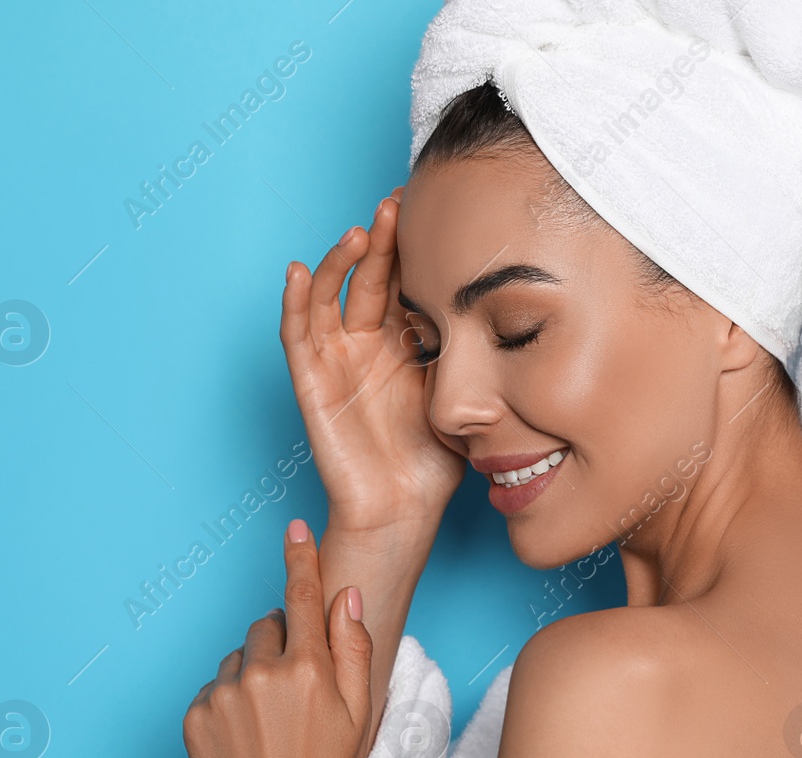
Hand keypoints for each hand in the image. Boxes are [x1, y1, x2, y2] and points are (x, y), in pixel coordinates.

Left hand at [183, 519, 373, 757]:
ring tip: (270, 722)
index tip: (294, 528)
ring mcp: (223, 696)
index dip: (300, 558)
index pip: (302, 596)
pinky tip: (246, 735)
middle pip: (267, 626)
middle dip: (281, 644)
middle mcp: (262, 674)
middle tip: (296, 690)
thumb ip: (355, 649)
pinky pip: (214, 687)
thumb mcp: (360, 713)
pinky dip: (228, 702)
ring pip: (239, 657)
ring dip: (253, 674)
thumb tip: (346, 596)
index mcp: (309, 670)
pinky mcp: (195, 717)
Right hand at [281, 189, 464, 533]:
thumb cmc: (434, 461)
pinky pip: (297, 335)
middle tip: (399, 203)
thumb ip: (469, 353)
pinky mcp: (311, 382)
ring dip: (341, 261)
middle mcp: (367, 344)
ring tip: (361, 233)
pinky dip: (294, 301)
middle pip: (371, 278)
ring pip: (331, 295)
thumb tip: (506, 309)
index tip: (438, 210)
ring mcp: (337, 360)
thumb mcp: (462, 394)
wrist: (403, 511)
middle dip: (385, 240)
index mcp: (405, 344)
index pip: (407, 282)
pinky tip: (298, 269)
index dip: (416, 248)